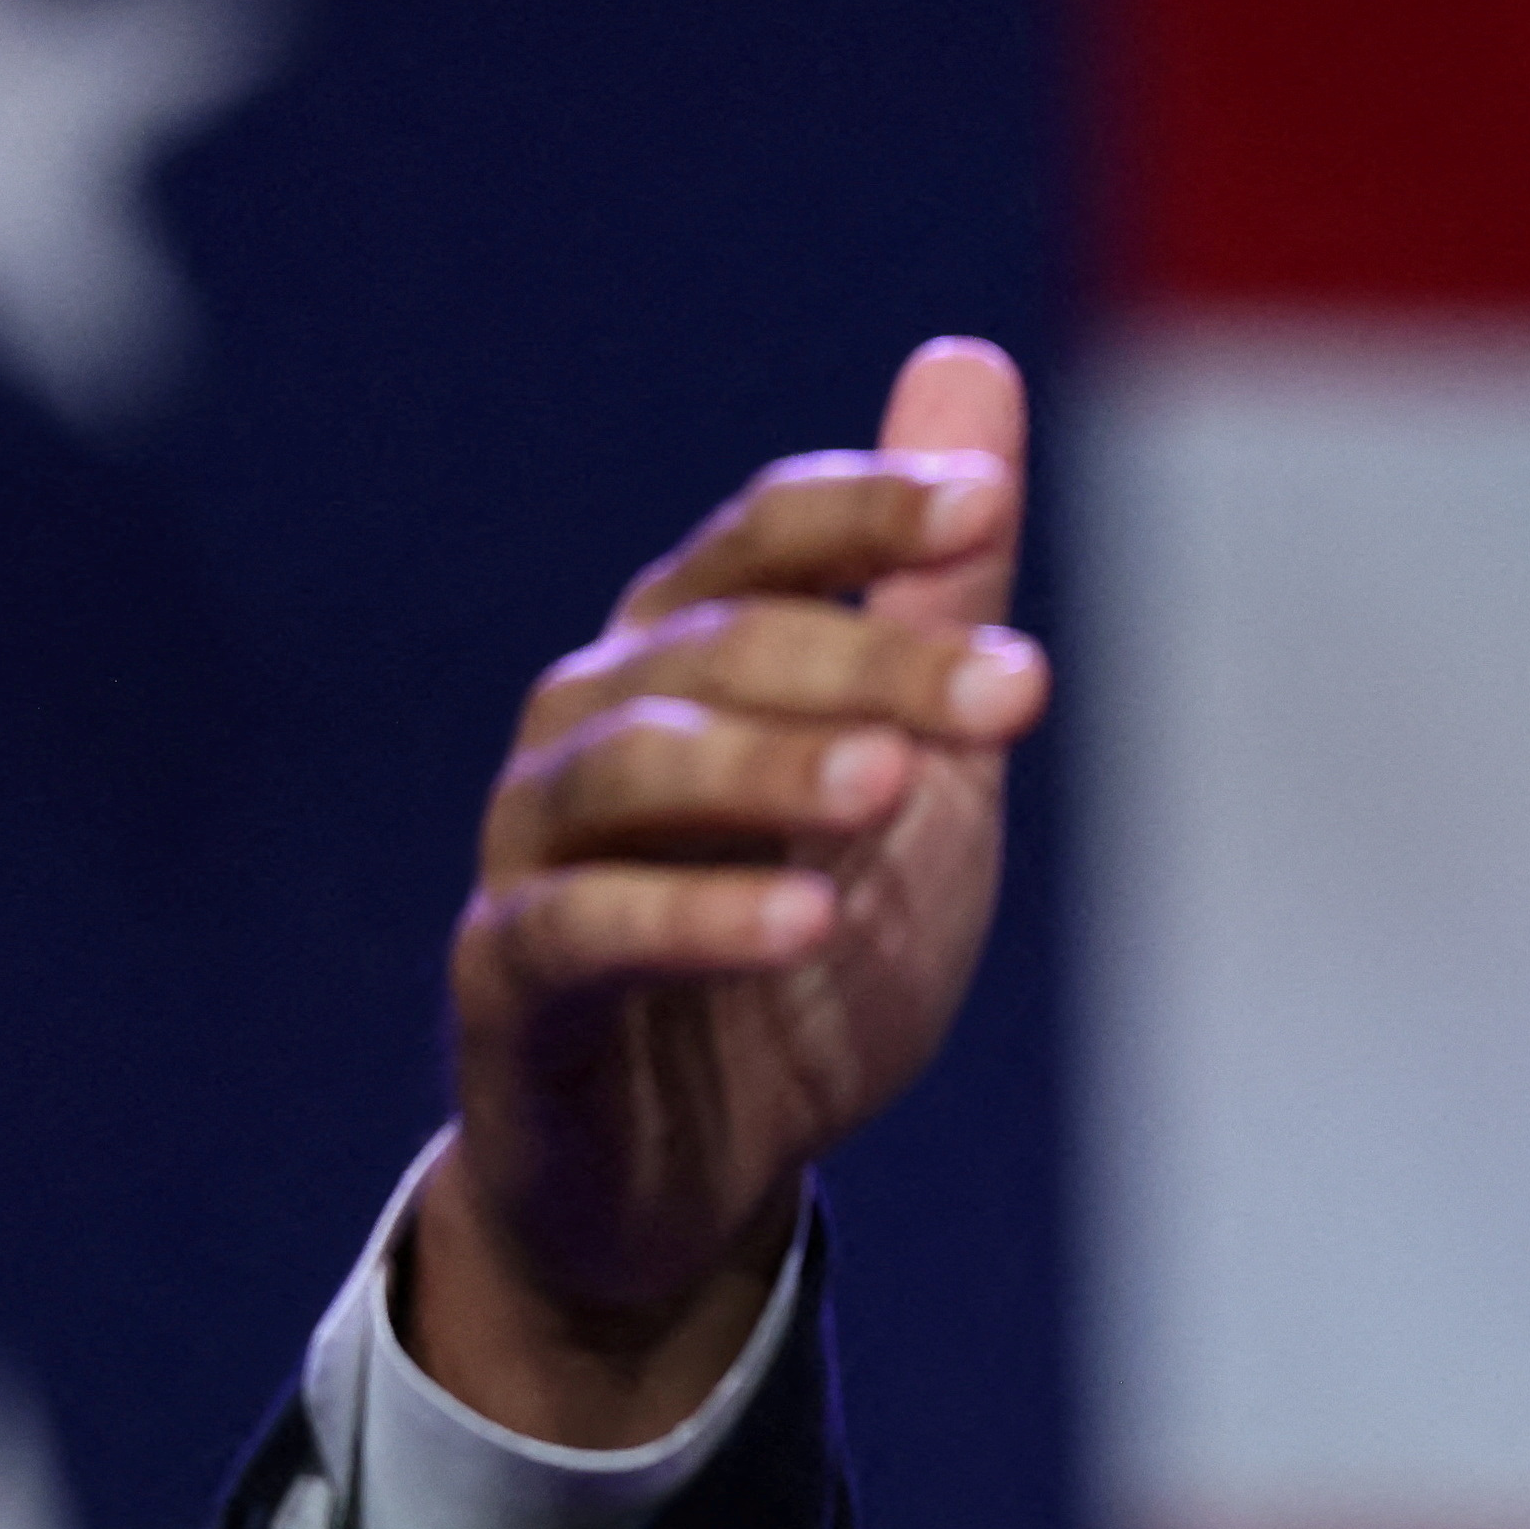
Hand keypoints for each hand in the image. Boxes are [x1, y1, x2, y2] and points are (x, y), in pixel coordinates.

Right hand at [406, 339, 1047, 1444]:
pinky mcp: (510, 984)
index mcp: (687, 657)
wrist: (701, 1165)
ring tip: (891, 785)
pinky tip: (804, 918)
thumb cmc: (804, 939)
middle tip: (1018, 692)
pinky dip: (695, 919)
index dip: (864, 511)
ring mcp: (538, 850)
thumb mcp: (912, 755)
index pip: (764, 542)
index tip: (985, 505)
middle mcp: (594, 724)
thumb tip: (974, 363)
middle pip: (724, 649)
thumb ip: (932, 583)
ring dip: (771, 767)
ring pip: (637, 773)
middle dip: (876, 661)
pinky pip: (583, 931)